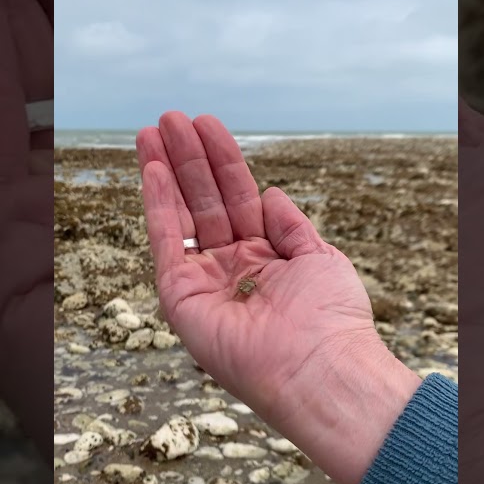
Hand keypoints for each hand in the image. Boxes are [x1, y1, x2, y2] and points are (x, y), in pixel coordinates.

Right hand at [137, 113, 420, 483]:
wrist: (320, 366)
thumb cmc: (332, 320)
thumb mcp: (318, 255)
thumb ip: (289, 225)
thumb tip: (270, 193)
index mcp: (266, 261)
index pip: (238, 199)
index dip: (223, 161)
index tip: (207, 125)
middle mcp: (231, 270)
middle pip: (204, 202)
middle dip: (188, 159)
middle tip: (171, 118)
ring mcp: (204, 283)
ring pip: (181, 216)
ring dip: (165, 171)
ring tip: (153, 129)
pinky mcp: (181, 298)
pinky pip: (165, 243)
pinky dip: (157, 205)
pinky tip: (151, 168)